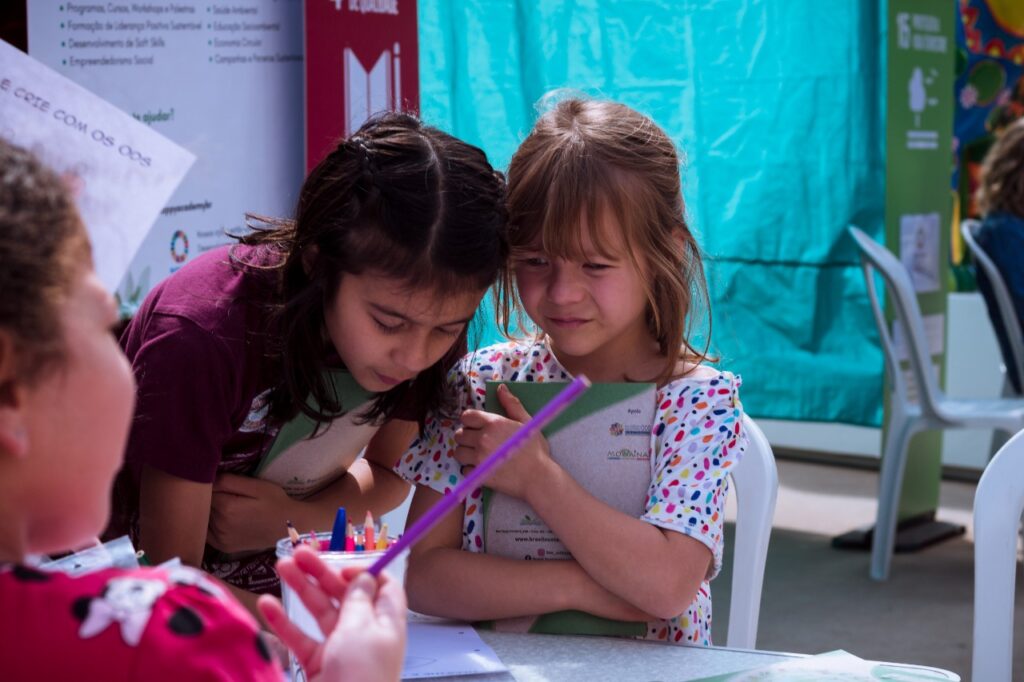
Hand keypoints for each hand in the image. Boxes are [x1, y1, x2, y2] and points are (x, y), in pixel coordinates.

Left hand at [208, 474, 296, 552]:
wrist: (287, 527)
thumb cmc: (275, 502)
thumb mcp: (257, 485)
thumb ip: (229, 481)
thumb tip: (207, 478)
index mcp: (226, 507)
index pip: (206, 491)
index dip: (211, 485)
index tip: (222, 484)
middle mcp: (220, 524)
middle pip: (203, 505)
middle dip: (209, 498)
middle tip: (225, 494)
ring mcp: (220, 538)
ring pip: (204, 518)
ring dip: (209, 512)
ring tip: (227, 506)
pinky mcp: (223, 546)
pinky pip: (206, 533)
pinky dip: (209, 525)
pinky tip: (221, 520)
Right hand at [258, 547, 406, 681]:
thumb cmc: (361, 678)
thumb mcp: (361, 629)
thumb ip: (357, 599)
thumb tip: (364, 577)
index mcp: (386, 623)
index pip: (382, 588)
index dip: (363, 571)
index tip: (340, 563)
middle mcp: (366, 635)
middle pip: (346, 596)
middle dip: (322, 573)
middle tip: (298, 554)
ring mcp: (341, 652)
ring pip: (321, 614)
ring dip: (301, 590)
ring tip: (280, 568)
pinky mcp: (320, 668)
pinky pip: (301, 640)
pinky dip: (285, 623)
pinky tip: (267, 605)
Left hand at [452, 384, 552, 499]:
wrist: (538, 477)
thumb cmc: (534, 449)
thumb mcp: (526, 422)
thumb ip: (511, 404)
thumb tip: (501, 388)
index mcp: (493, 423)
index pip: (466, 416)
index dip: (470, 421)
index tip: (476, 426)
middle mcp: (483, 439)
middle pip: (459, 434)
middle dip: (466, 437)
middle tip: (478, 442)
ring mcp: (479, 457)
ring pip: (458, 452)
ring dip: (465, 452)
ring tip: (477, 454)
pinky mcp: (478, 475)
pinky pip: (464, 470)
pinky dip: (470, 469)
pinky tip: (481, 468)